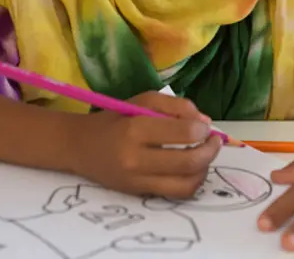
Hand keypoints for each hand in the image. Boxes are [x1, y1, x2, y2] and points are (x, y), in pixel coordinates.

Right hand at [70, 91, 220, 198]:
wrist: (80, 146)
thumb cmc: (114, 119)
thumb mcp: (142, 100)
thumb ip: (175, 106)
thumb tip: (205, 123)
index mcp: (136, 129)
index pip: (183, 133)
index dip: (202, 130)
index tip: (205, 126)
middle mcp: (136, 159)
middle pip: (189, 162)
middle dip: (210, 151)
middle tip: (214, 141)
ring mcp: (137, 180)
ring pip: (186, 184)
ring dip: (204, 170)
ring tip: (204, 156)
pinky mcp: (140, 193)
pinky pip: (175, 193)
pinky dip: (191, 181)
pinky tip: (191, 169)